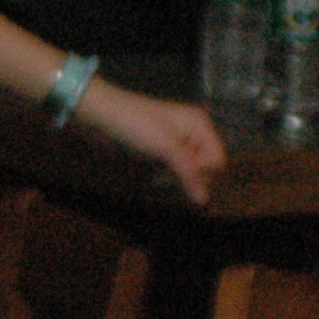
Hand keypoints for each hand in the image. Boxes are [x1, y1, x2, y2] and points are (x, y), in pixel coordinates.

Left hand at [73, 82, 225, 205]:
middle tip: (168, 172)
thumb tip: (205, 201)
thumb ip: (189, 173)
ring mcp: (178, 143)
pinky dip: (170, 176)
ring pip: (192, 171)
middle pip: (207, 167)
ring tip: (160, 175)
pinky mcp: (162, 152)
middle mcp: (193, 132)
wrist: (100, 117)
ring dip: (180, 178)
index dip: (203, 170)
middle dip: (192, 175)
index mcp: (200, 124)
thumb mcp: (167, 147)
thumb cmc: (136, 126)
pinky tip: (157, 176)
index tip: (181, 169)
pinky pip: (177, 171)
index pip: (218, 159)